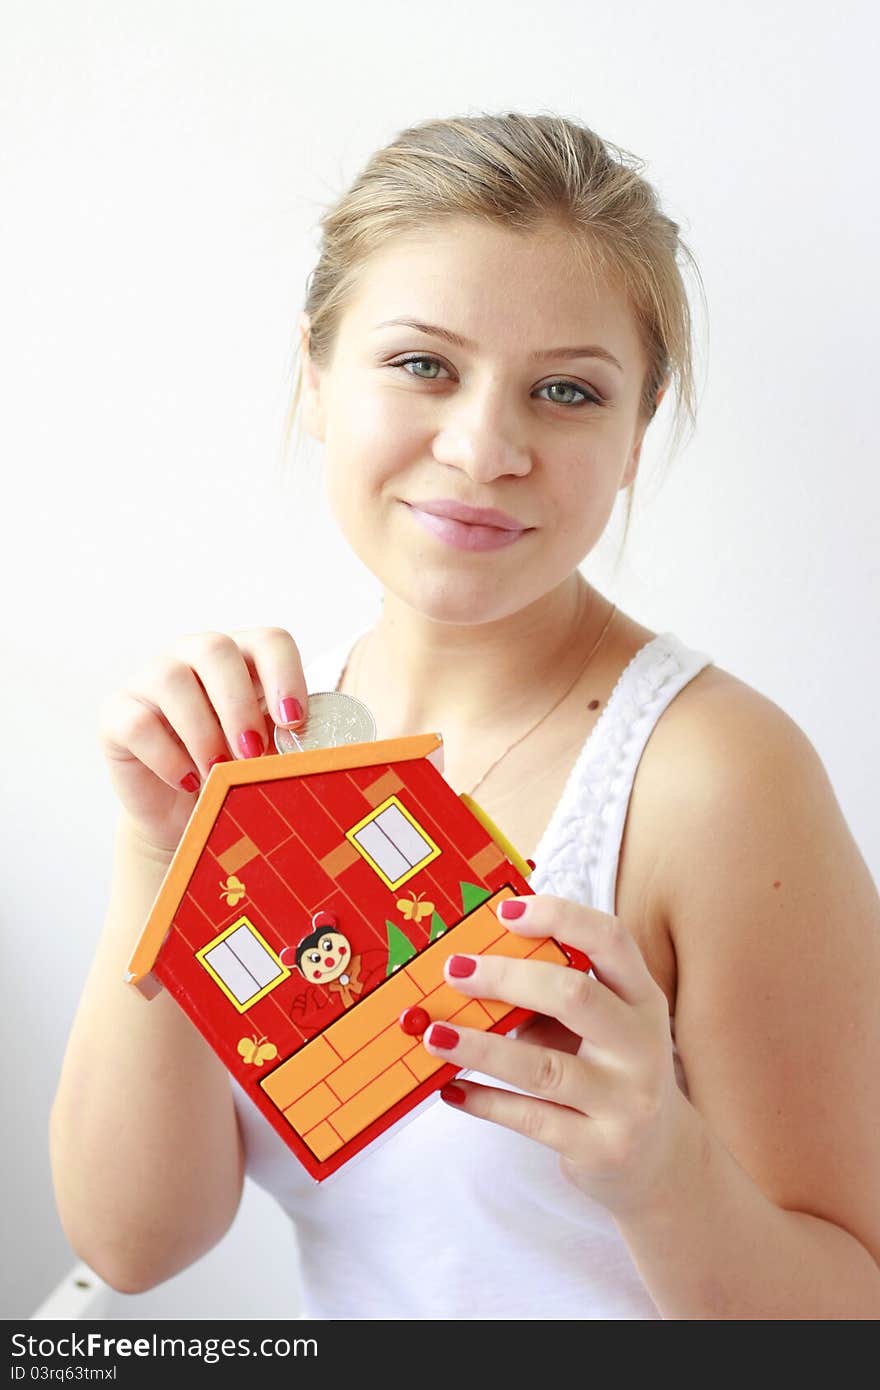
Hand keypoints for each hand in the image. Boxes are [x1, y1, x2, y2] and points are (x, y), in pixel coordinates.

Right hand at [98, 627, 308, 853]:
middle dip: (238, 705)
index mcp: (243, 658)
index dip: (285, 676)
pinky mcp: (118, 713)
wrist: (186, 813)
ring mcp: (151, 679)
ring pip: (172, 680)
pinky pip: (137, 722)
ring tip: (219, 771)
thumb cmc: (236, 772)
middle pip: (216, 649)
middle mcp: (194, 656)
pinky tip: (189, 780)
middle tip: (253, 753)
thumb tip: (320, 751)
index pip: (269, 641)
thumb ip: (289, 741)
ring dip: (203, 731)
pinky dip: (167, 756)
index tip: (294, 722)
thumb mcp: (269, 753)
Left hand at [423, 893, 689, 1218]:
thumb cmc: (612, 1072)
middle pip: (573, 995)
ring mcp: (626, 1101)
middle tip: (454, 971)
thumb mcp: (603, 1027)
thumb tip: (474, 969)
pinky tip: (451, 1089)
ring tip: (434, 1034)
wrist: (661, 1160)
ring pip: (542, 1066)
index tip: (505, 912)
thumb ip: (554, 998)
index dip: (559, 917)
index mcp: (642, 998)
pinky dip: (484, 1102)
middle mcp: (643, 1045)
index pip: (610, 940)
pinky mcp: (602, 1148)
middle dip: (506, 977)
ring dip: (480, 1047)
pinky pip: (530, 1118)